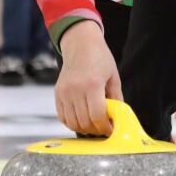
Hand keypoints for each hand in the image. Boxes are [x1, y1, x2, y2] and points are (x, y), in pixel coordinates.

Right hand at [55, 20, 122, 135]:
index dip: (105, 127)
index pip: (97, 116)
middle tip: (104, 129)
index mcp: (92, 84)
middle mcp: (76, 89)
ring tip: (94, 125)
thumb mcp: (113, 77)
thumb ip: (116, 99)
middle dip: (96, 130)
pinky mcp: (58, 93)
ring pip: (72, 123)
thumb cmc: (99, 58)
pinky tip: (82, 120)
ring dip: (84, 129)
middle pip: (84, 122)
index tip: (111, 129)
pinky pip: (63, 117)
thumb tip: (118, 119)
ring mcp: (64, 92)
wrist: (80, 44)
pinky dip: (72, 123)